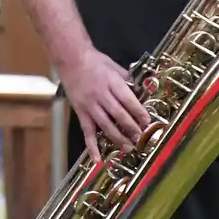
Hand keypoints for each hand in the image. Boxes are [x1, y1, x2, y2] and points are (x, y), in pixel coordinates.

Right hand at [57, 48, 151, 163]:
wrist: (70, 59)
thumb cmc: (95, 61)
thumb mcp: (114, 66)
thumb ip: (128, 79)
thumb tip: (144, 89)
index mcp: (112, 82)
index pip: (128, 100)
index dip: (139, 112)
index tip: (147, 122)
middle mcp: (101, 95)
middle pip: (119, 115)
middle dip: (131, 128)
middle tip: (141, 138)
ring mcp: (89, 105)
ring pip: (105, 125)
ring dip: (117, 138)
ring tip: (128, 148)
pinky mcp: (80, 112)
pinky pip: (87, 131)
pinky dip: (92, 146)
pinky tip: (97, 158)